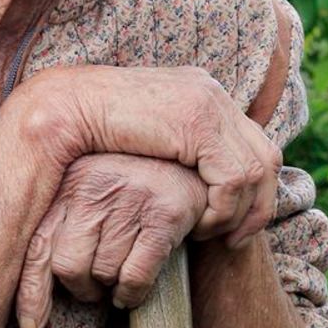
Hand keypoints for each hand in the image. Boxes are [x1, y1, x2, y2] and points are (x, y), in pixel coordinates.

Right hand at [14, 65, 280, 246]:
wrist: (63, 105)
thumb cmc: (88, 127)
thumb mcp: (142, 133)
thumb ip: (169, 141)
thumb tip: (191, 168)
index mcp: (199, 90)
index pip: (251, 141)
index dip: (254, 187)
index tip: (233, 222)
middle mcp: (210, 91)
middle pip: (264, 154)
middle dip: (259, 204)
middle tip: (235, 238)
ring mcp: (207, 104)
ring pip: (255, 170)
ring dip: (238, 212)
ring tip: (208, 234)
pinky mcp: (197, 124)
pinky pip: (233, 178)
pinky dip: (223, 209)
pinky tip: (198, 225)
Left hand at [14, 154, 205, 327]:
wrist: (185, 158)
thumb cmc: (126, 184)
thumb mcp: (87, 192)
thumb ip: (60, 227)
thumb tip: (32, 292)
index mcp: (66, 183)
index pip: (37, 245)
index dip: (32, 292)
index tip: (31, 326)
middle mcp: (93, 188)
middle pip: (68, 265)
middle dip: (79, 288)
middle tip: (92, 288)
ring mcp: (129, 200)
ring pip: (104, 273)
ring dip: (109, 288)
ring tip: (117, 277)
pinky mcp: (163, 216)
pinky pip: (136, 276)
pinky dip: (131, 294)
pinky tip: (130, 292)